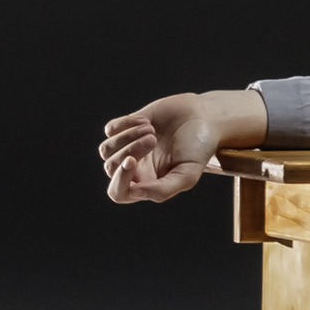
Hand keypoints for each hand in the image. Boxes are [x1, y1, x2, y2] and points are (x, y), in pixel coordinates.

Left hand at [99, 89, 266, 204]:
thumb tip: (136, 192)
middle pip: (111, 168)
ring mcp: (128, 147)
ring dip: (127, 137)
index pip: (118, 193)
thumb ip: (163, 190)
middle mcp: (134, 168)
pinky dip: (126, 123)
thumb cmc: (198, 148)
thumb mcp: (188, 174)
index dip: (119, 180)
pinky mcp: (126, 127)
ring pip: (105, 150)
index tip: (132, 161)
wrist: (204, 117)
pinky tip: (147, 121)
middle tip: (153, 139)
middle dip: (130, 150)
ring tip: (151, 130)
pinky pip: (110, 129)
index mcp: (147, 184)